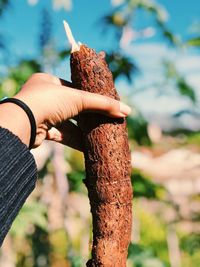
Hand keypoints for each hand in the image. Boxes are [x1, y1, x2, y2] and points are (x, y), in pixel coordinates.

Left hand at [1, 73, 130, 149]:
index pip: (74, 87)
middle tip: (105, 120)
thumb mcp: (78, 98)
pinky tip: (89, 147)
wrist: (23, 122)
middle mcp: (43, 97)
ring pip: (68, 123)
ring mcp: (42, 115)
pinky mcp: (41, 132)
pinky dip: (75, 140)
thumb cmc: (48, 101)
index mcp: (48, 81)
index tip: (103, 102)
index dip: (89, 95)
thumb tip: (127, 110)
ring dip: (84, 130)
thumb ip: (102, 104)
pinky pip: (62, 135)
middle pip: (72, 107)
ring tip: (101, 135)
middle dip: (89, 115)